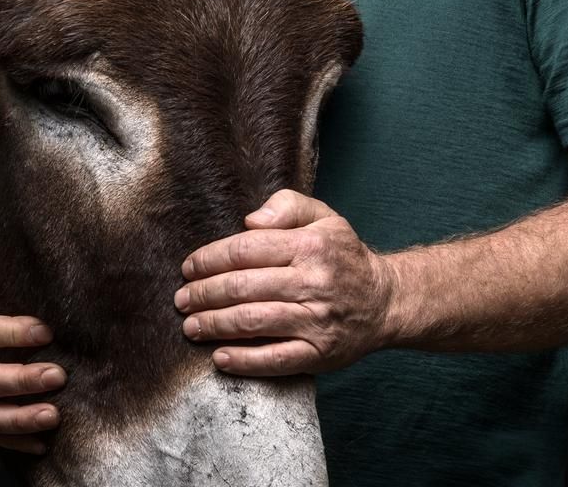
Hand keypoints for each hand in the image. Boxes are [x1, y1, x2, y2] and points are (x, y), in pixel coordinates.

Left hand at [175, 189, 393, 375]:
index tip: (188, 269)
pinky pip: (275, 359)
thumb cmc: (342, 257)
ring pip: (253, 322)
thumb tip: (249, 221)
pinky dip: (244, 361)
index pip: (245, 249)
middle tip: (181, 300)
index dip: (209, 259)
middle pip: (242, 287)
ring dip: (214, 325)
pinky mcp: (320, 353)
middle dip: (203, 294)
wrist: (386, 301)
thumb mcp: (323, 217)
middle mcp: (312, 283)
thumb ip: (286, 206)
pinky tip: (220, 357)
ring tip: (191, 326)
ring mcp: (316, 321)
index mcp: (308, 246)